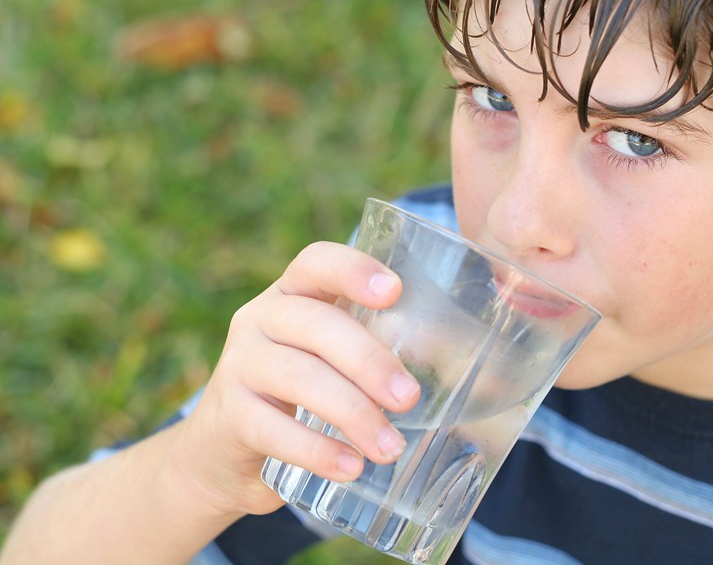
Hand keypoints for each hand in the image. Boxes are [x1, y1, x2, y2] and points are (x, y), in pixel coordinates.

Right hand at [170, 241, 420, 518]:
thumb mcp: (326, 361)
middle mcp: (259, 319)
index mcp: (292, 295)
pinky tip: (350, 468)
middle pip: (315, 323)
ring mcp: (239, 365)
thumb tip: (473, 377)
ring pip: (298, 377)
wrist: (222, 451)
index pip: (315, 262)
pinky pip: (272, 429)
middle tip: (409, 399)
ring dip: (352, 412)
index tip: (394, 291)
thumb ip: (372, 352)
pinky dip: (316, 450)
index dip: (352, 269)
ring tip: (390, 447)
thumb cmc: (298, 396)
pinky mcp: (228, 416)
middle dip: (368, 360)